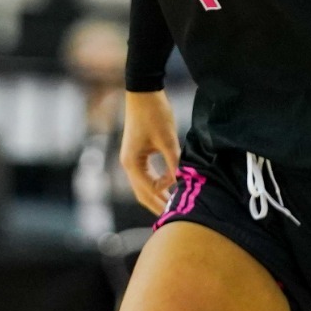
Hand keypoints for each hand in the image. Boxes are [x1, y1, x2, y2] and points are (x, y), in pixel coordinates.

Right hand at [119, 90, 180, 215]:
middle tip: (173, 218)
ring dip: (157, 195)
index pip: (147, 191)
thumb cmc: (155, 114)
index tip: (177, 204)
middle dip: (157, 205)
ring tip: (173, 205)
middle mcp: (128, 164)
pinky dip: (157, 183)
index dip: (162, 199)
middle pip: (142, 193)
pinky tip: (169, 185)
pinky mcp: (137, 154)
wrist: (144, 92)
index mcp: (133, 163)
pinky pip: (146, 175)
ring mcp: (131, 159)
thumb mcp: (168, 140)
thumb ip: (174, 163)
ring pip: (143, 185)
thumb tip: (182, 182)